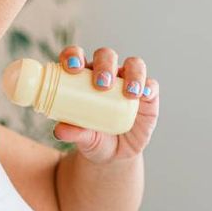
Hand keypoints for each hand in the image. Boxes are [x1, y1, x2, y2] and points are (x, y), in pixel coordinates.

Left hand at [51, 45, 159, 163]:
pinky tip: (145, 95)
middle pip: (106, 56)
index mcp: (83, 77)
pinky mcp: (148, 96)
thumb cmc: (94, 139)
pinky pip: (151, 85)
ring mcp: (129, 82)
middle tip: (101, 84)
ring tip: (128, 93)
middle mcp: (108, 73)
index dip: (74, 56)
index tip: (72, 68)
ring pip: (133, 64)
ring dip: (131, 74)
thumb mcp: (83, 138)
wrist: (115, 155)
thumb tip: (60, 130)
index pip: (77, 57)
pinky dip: (148, 87)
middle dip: (104, 66)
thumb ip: (73, 133)